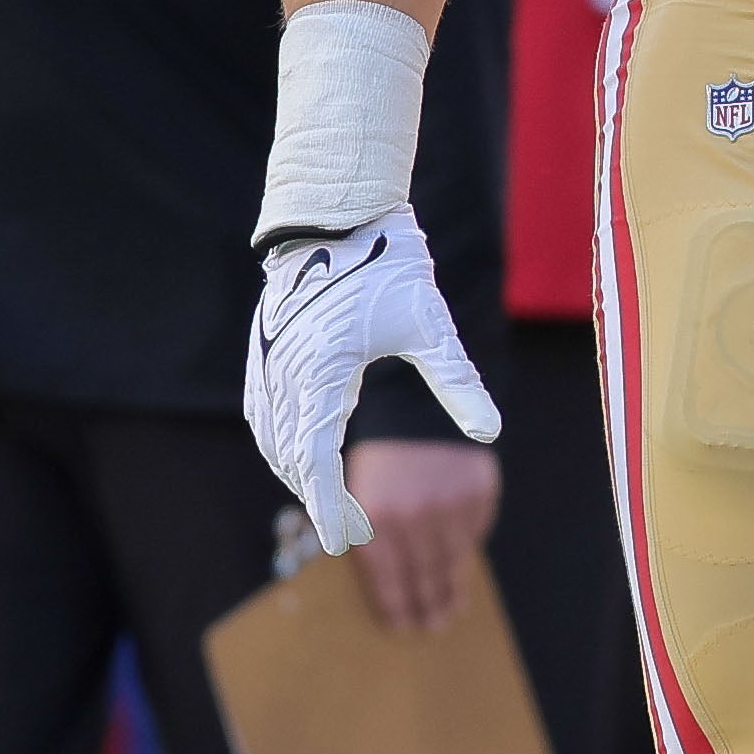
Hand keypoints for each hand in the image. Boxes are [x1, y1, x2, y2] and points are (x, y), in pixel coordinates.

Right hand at [243, 207, 499, 554]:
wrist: (339, 212)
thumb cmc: (388, 265)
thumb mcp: (432, 326)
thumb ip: (458, 381)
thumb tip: (490, 432)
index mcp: (323, 371)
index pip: (317, 459)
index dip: (328, 506)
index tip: (343, 541)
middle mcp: (286, 370)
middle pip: (292, 458)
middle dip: (319, 500)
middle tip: (354, 532)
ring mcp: (268, 360)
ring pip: (272, 438)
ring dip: (298, 475)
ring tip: (332, 503)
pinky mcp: (264, 349)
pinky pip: (262, 413)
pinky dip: (280, 444)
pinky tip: (301, 458)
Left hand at [337, 436, 501, 632]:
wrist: (415, 403)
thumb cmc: (377, 453)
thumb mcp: (355, 490)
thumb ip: (363, 533)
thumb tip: (381, 582)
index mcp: (375, 516)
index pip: (388, 577)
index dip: (396, 605)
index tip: (401, 626)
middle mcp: (414, 515)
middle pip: (423, 575)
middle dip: (427, 605)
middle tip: (432, 626)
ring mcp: (450, 505)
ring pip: (452, 561)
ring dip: (451, 590)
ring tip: (451, 609)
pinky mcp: (479, 493)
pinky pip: (473, 535)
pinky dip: (465, 551)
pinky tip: (461, 567)